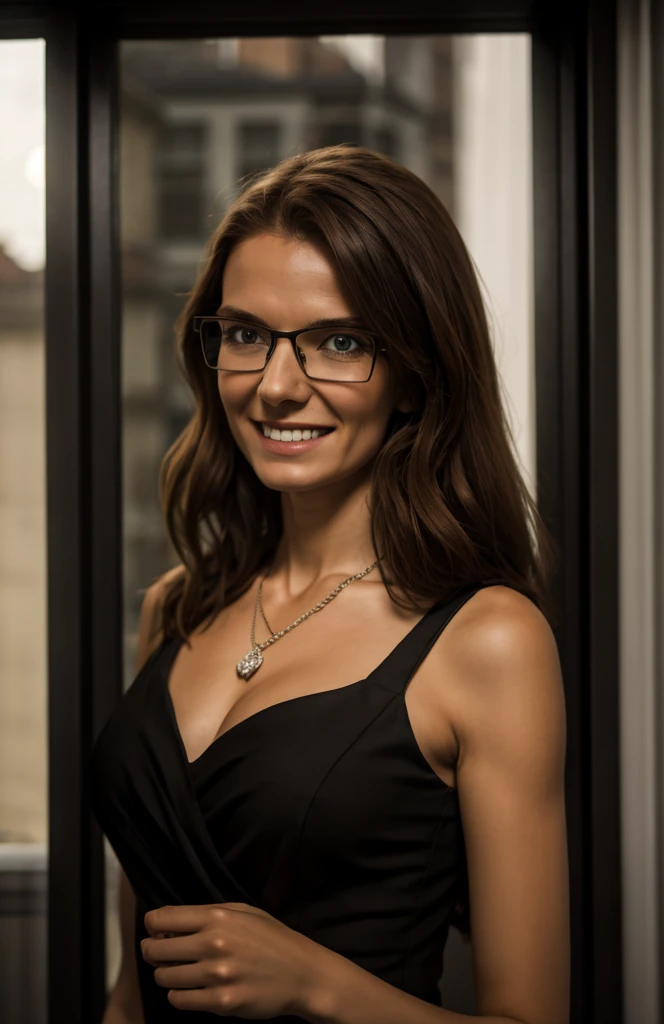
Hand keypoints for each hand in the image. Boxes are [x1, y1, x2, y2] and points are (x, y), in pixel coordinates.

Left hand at [141, 901, 323, 1017]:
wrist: (302, 973)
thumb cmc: (272, 939)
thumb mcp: (243, 912)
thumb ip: (208, 914)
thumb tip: (170, 924)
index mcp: (217, 917)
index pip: (160, 918)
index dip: (152, 925)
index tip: (156, 931)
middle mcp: (213, 944)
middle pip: (155, 949)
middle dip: (152, 951)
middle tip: (160, 953)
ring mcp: (216, 975)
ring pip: (164, 978)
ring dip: (166, 975)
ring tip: (179, 972)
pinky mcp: (221, 1002)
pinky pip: (179, 1001)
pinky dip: (179, 996)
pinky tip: (190, 989)